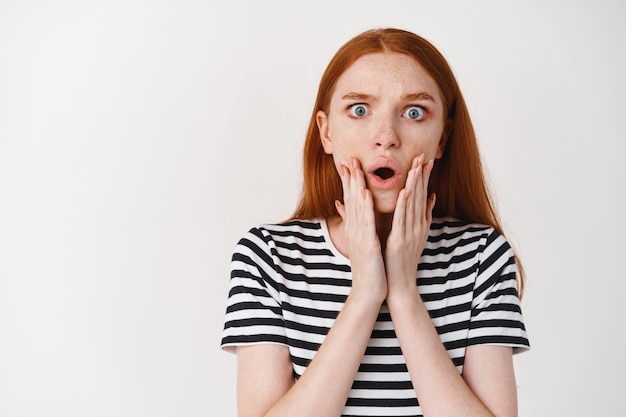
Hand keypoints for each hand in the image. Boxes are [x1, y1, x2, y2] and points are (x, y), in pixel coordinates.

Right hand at [335, 157, 386, 303]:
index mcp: (356, 228)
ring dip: (358, 186)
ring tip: (357, 168)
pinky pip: (366, 222)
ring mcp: (359, 236)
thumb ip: (357, 225)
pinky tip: (366, 193)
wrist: (368, 291)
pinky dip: (366, 206)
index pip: (352, 199)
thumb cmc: (369, 267)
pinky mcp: (367, 244)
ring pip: (358, 206)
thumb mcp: (362, 243)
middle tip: (350, 157)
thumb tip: (348, 211)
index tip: (350, 162)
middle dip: (351, 177)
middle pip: (352, 199)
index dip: (350, 180)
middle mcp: (355, 229)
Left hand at [385, 154, 435, 297]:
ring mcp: (410, 233)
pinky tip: (406, 190)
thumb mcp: (416, 235)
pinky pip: (402, 219)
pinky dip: (404, 204)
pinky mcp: (400, 240)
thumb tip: (431, 197)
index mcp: (419, 223)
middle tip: (423, 155)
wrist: (400, 284)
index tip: (425, 159)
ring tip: (415, 166)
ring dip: (414, 183)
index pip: (423, 195)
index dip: (424, 177)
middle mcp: (418, 226)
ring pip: (413, 203)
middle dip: (421, 175)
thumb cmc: (403, 260)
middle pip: (421, 196)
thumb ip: (424, 215)